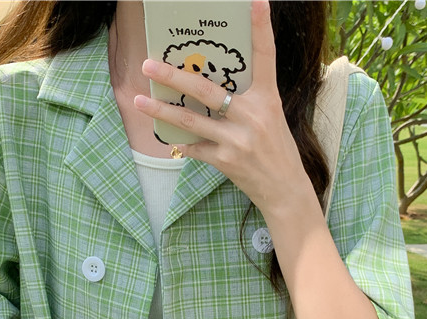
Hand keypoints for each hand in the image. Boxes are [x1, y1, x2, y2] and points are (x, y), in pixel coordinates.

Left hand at [133, 0, 312, 214]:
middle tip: (149, 64)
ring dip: (162, 110)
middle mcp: (253, 116)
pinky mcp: (227, 161)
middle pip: (206, 90)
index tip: (256, 0)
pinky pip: (196, 148)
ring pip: (191, 120)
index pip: (265, 56)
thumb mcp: (271, 119)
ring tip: (141, 100)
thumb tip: (212, 88)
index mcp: (267, 99)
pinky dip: (182, 144)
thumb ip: (247, 101)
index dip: (261, 27)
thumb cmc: (278, 152)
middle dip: (174, 76)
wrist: (285, 191)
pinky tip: (170, 138)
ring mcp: (238, 140)